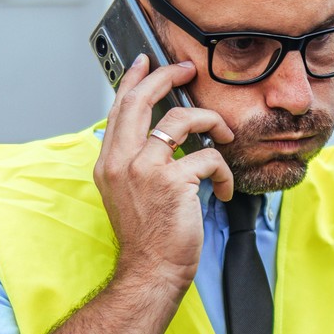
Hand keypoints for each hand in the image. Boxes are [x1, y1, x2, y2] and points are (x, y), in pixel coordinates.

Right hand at [92, 54, 235, 292]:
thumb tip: (161, 137)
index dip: (134, 81)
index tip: (147, 63)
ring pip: (181, 120)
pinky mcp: (173, 181)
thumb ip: (137, 164)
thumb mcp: (129, 194)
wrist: (151, 271)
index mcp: (109, 163)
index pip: (118, 110)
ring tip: (224, 136)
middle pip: (141, 101)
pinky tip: (224, 190)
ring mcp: (146, 169)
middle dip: (167, 77)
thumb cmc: (148, 238)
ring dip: (211, 122)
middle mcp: (122, 162)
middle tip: (188, 70)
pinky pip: (208, 158)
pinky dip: (223, 173)